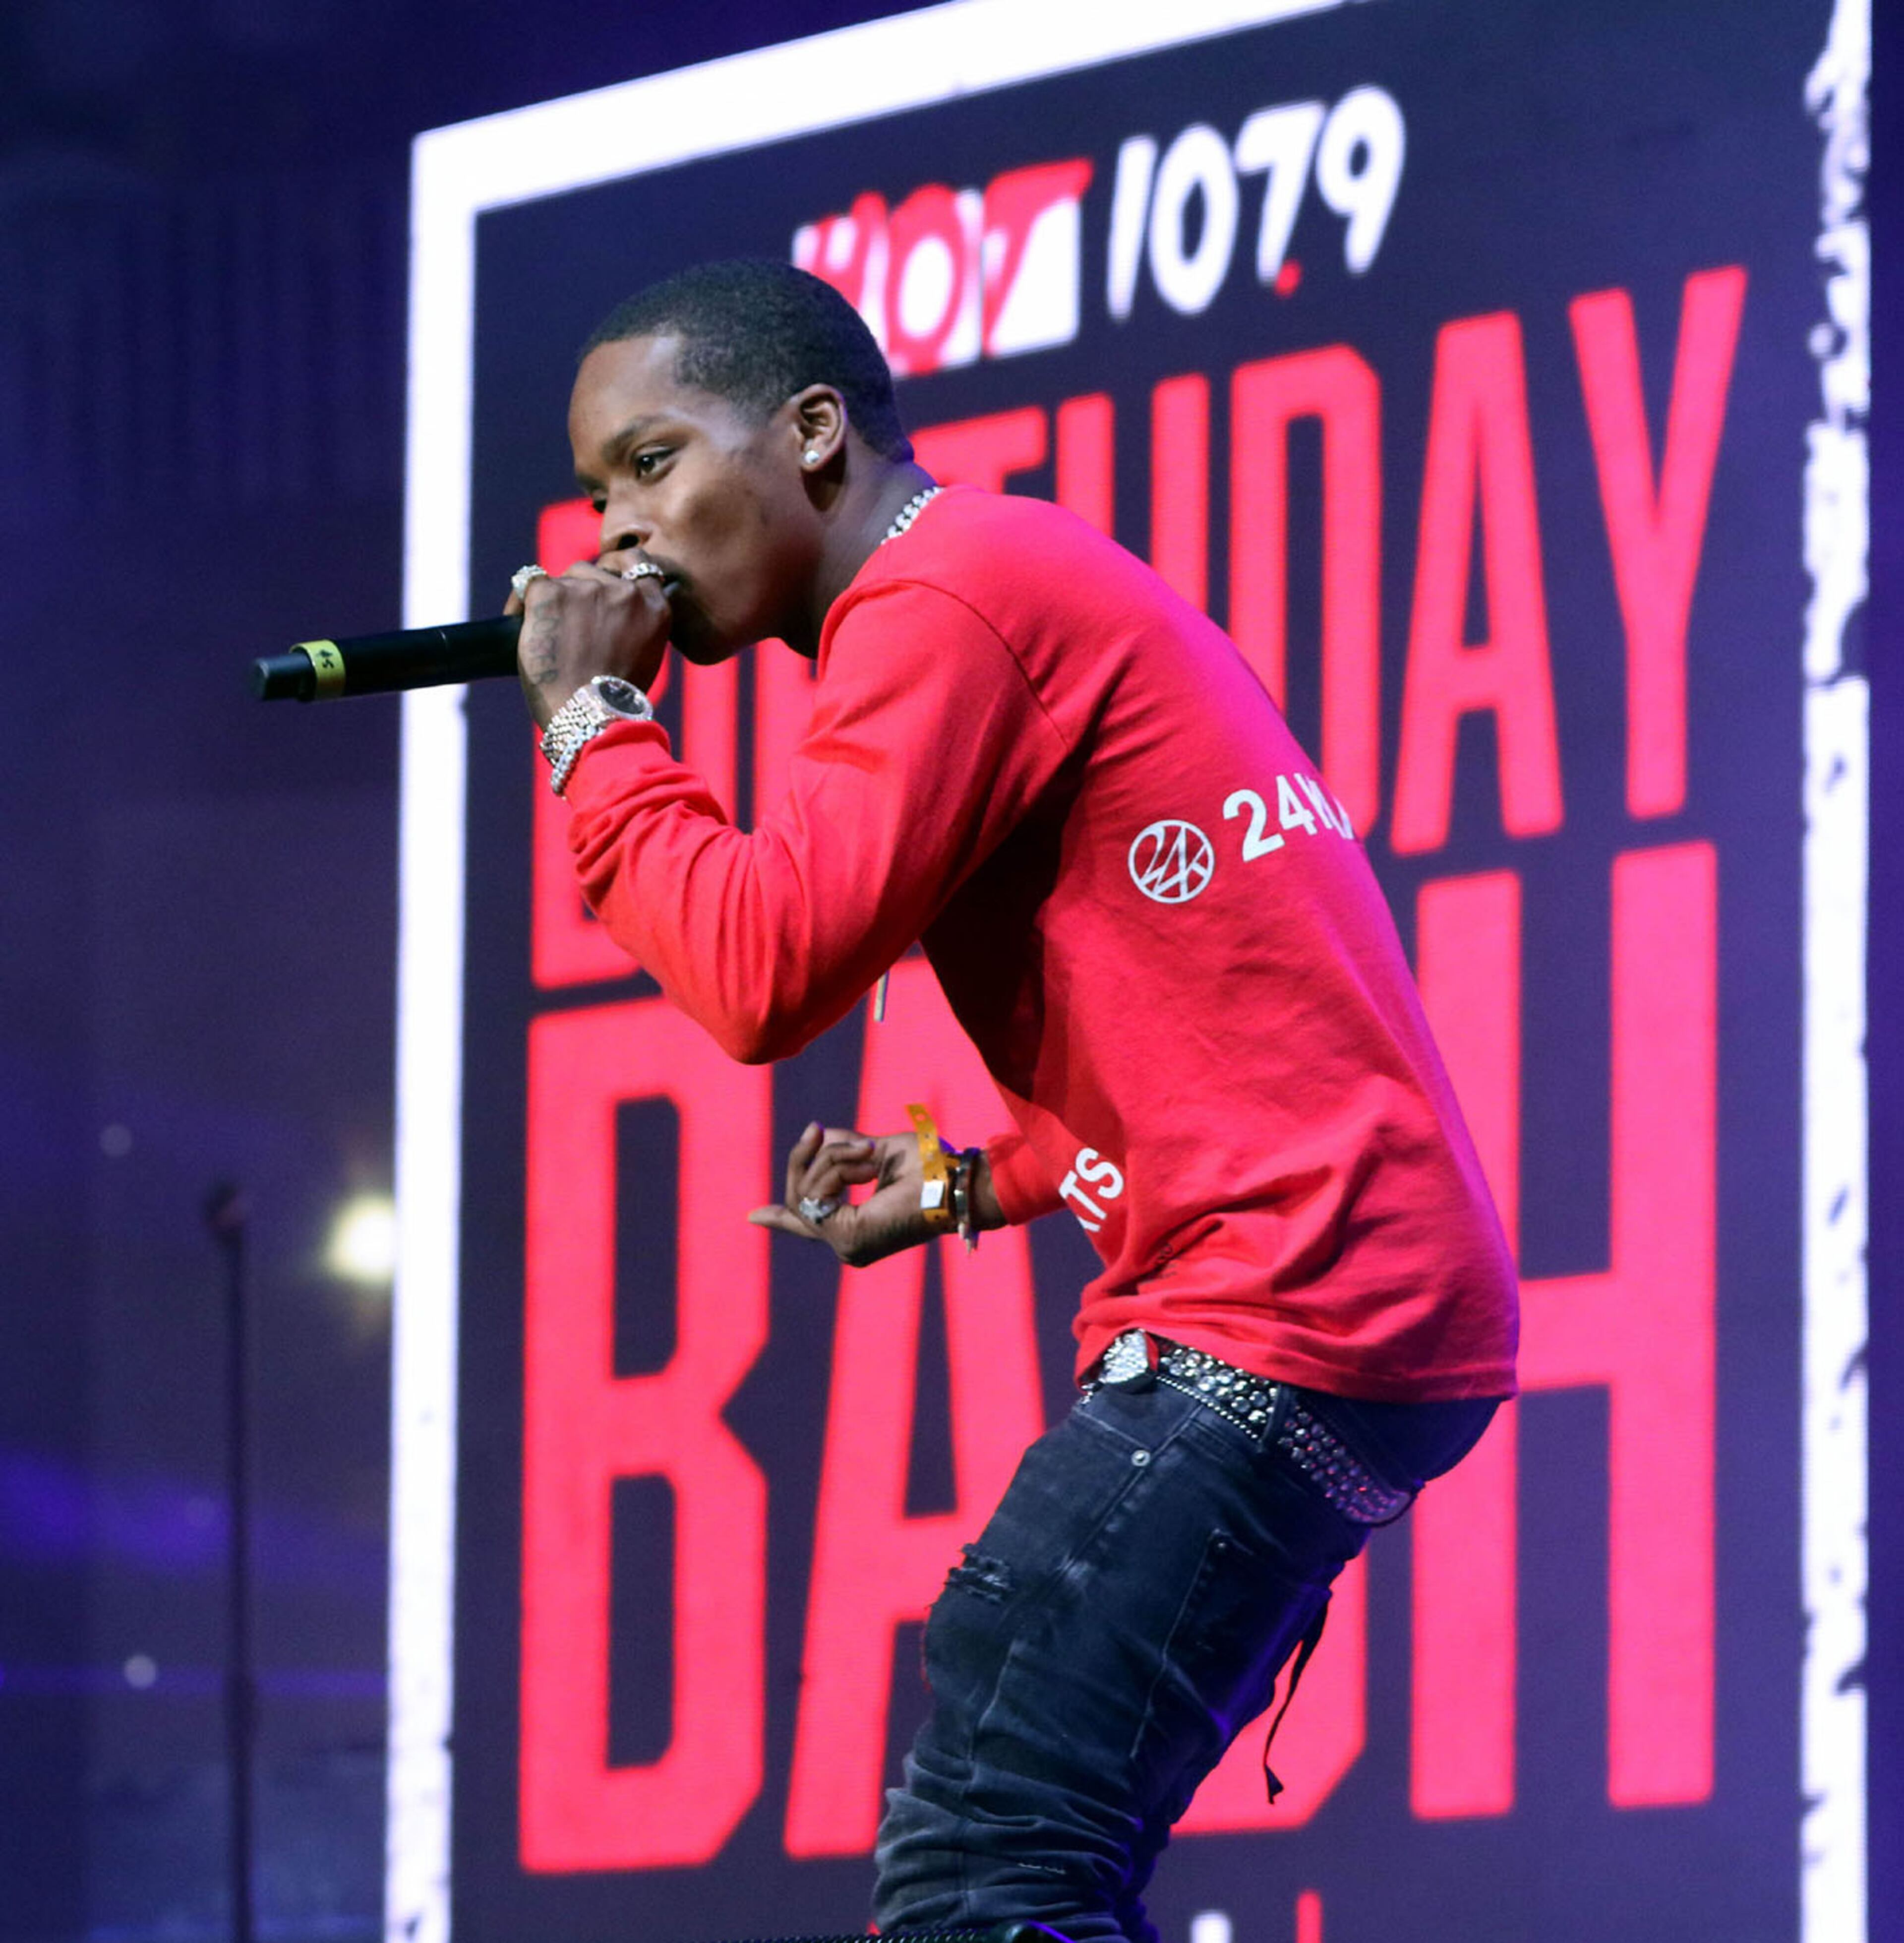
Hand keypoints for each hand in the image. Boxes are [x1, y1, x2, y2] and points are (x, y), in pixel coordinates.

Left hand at [506, 559, 671, 729]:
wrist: (590, 717)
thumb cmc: (614, 701)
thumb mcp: (643, 656)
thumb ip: (634, 624)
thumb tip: (608, 612)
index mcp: (654, 606)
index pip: (638, 563)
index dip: (616, 567)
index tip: (602, 579)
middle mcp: (625, 591)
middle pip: (593, 572)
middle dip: (580, 593)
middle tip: (569, 628)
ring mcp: (588, 589)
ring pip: (564, 578)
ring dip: (555, 600)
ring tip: (547, 635)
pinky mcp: (551, 593)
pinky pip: (529, 581)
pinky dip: (521, 602)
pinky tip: (520, 623)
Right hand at [749, 1122, 938, 1267]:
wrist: (955, 1180)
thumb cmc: (930, 1167)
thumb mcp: (877, 1151)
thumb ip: (843, 1150)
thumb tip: (817, 1136)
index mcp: (858, 1228)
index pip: (808, 1223)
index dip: (780, 1219)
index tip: (753, 1216)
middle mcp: (848, 1244)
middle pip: (799, 1200)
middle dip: (807, 1160)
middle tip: (815, 1130)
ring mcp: (846, 1245)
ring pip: (805, 1192)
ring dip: (831, 1159)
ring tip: (869, 1150)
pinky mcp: (846, 1238)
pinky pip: (817, 1191)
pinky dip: (836, 1166)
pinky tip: (866, 1160)